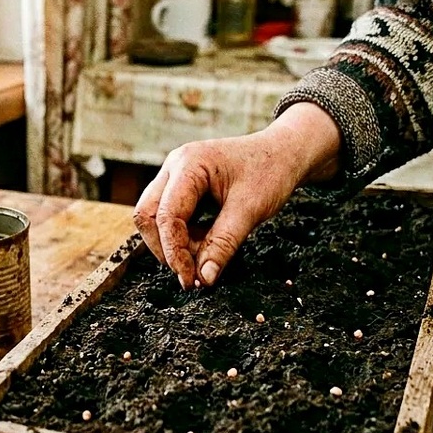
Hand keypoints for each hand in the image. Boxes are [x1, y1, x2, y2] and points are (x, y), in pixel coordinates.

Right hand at [132, 103, 340, 288]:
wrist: (284, 153)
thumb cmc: (271, 170)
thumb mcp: (250, 210)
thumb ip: (223, 244)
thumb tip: (204, 278)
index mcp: (189, 165)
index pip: (167, 215)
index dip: (174, 252)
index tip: (189, 279)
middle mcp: (174, 167)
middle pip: (147, 215)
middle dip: (166, 248)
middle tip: (192, 273)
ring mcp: (175, 176)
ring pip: (155, 217)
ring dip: (174, 243)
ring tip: (205, 255)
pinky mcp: (182, 187)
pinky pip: (169, 216)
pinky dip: (183, 236)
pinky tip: (206, 243)